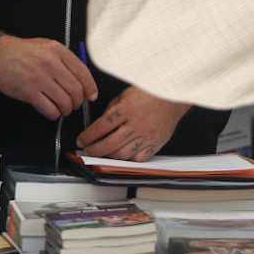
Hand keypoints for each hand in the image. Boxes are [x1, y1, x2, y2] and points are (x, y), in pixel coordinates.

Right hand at [0, 35, 96, 120]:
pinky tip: (52, 111)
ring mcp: (39, 78)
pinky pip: (50, 110)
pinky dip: (54, 114)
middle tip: (73, 104)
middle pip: (76, 90)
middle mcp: (50, 63)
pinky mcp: (29, 92)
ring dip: (66, 109)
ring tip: (63, 109)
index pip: (83, 72)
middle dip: (77, 101)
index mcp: (58, 50)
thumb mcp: (47, 46)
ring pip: (65, 102)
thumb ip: (64, 60)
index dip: (90, 88)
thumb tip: (82, 81)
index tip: (91, 96)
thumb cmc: (23, 52)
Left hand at [75, 87, 189, 161]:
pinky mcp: (155, 143)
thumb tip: (99, 125)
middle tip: (87, 151)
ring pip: (123, 154)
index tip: (81, 140)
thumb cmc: (149, 93)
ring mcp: (147, 136)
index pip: (101, 127)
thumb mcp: (124, 95)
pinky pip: (139, 158)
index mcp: (127, 109)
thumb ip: (112, 110)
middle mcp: (136, 124)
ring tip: (102, 154)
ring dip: (108, 156)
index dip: (88, 136)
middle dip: (94, 150)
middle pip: (109, 144)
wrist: (172, 96)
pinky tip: (121, 155)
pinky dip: (128, 159)